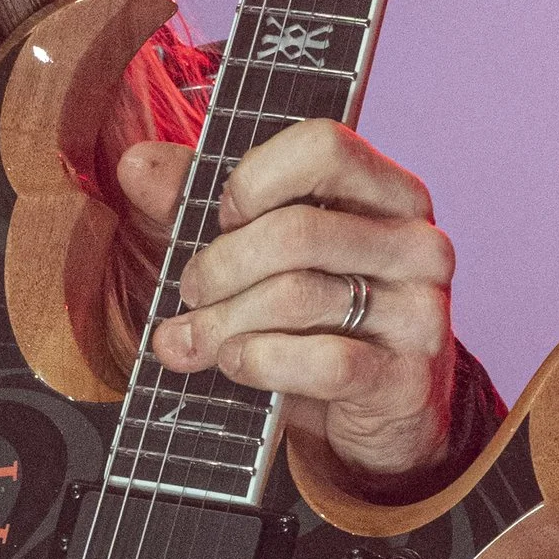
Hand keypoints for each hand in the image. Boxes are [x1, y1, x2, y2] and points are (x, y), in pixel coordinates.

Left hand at [117, 118, 457, 478]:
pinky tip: (234, 363)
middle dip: (219, 265)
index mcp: (389, 193)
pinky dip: (260, 362)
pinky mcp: (406, 377)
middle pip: (297, 230)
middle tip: (187, 291)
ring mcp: (421, 312)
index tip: (221, 217)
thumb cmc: (317, 319)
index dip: (254, 178)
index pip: (324, 145)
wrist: (382, 414)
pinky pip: (324, 361)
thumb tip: (137, 162)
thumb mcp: (261, 253)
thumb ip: (200, 202)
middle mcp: (418, 243)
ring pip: (299, 297)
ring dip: (222, 321)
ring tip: (188, 339)